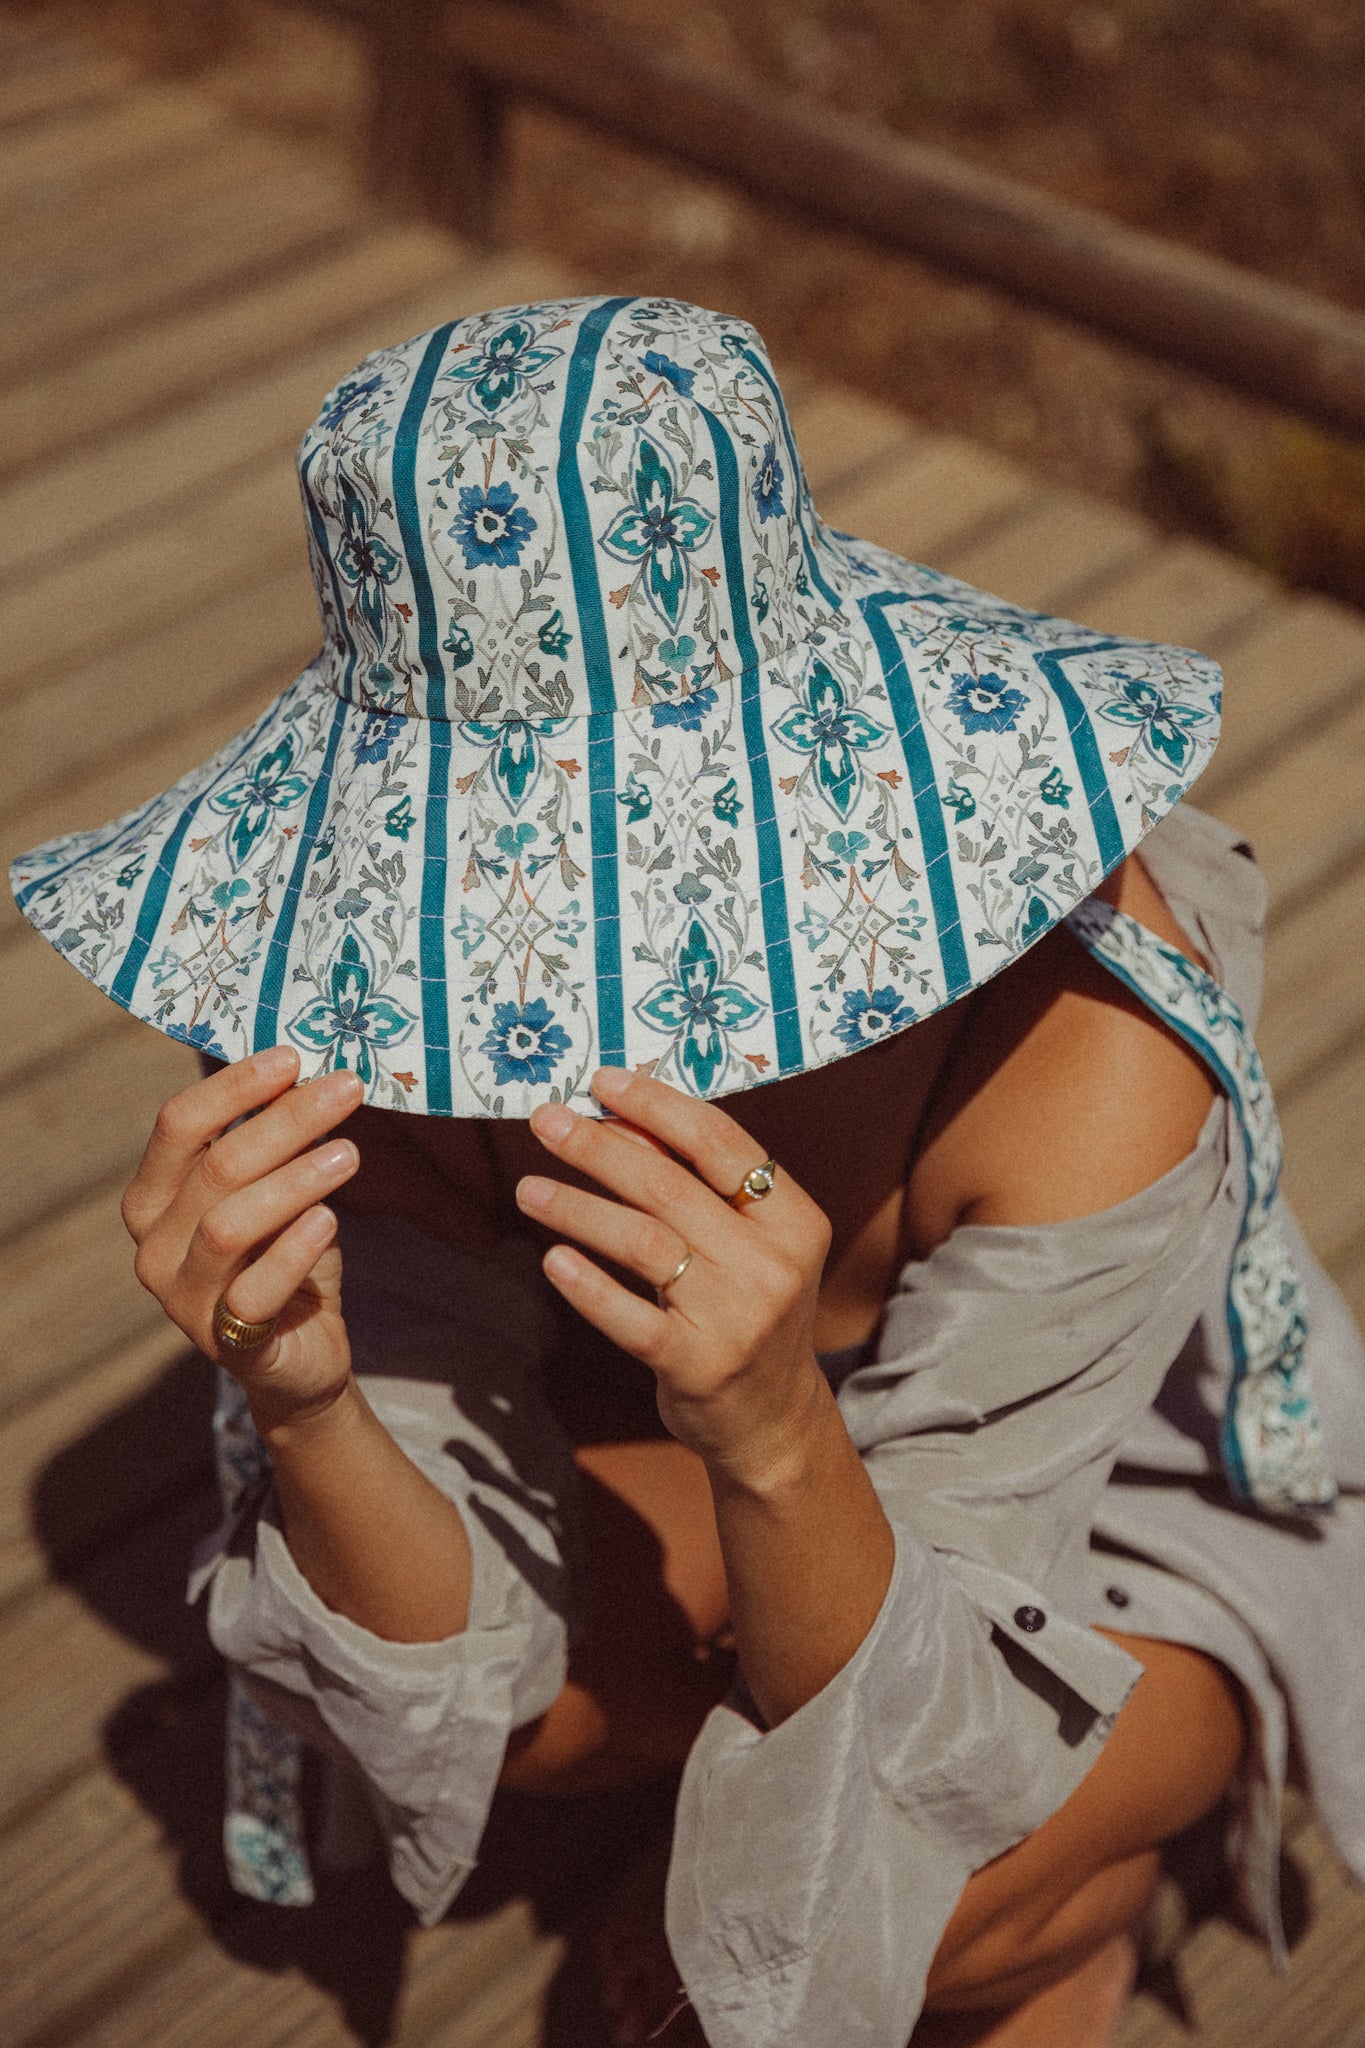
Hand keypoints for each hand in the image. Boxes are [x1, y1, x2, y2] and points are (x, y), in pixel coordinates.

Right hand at [121, 1046, 363, 1431]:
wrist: (303, 1356)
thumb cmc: (285, 1258)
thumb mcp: (279, 1190)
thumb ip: (275, 1139)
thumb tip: (302, 1068)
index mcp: (153, 1200)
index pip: (177, 1125)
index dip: (234, 1086)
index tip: (292, 1056)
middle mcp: (153, 1248)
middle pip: (216, 1165)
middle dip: (286, 1120)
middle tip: (346, 1089)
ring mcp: (183, 1300)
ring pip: (229, 1224)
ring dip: (295, 1180)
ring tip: (351, 1154)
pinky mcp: (227, 1344)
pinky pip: (254, 1292)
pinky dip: (294, 1250)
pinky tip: (329, 1219)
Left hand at [515, 1067, 832, 1487]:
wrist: (773, 1422)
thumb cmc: (747, 1311)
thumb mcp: (745, 1244)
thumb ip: (695, 1183)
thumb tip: (620, 1118)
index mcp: (795, 1221)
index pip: (722, 1143)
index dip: (658, 1106)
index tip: (602, 1081)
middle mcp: (774, 1266)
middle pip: (670, 1187)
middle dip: (599, 1147)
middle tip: (546, 1121)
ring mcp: (738, 1319)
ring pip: (643, 1243)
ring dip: (577, 1209)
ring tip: (528, 1189)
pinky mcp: (698, 1366)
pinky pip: (629, 1317)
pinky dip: (587, 1285)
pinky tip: (552, 1259)